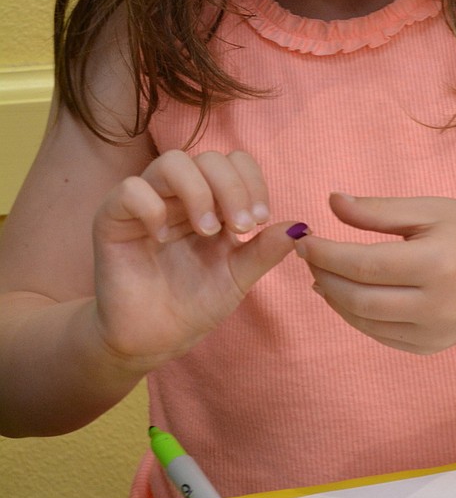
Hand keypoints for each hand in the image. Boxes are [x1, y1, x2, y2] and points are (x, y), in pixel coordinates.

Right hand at [92, 149, 301, 369]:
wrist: (154, 339)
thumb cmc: (194, 303)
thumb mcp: (238, 277)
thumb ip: (265, 250)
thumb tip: (301, 226)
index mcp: (211, 200)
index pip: (235, 162)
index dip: (252, 183)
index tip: (260, 221)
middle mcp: (178, 193)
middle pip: (209, 158)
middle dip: (233, 189)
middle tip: (241, 228)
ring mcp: (145, 202)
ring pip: (172, 162)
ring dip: (199, 193)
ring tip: (208, 231)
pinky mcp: (112, 218)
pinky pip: (130, 189)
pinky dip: (152, 207)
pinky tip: (162, 238)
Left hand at [295, 192, 455, 353]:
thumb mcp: (429, 209)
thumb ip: (377, 210)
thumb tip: (330, 202)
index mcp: (438, 264)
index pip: (364, 264)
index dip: (326, 254)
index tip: (304, 238)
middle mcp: (437, 305)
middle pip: (358, 299)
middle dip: (324, 277)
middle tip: (308, 256)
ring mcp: (435, 332)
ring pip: (364, 322)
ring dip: (334, 298)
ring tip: (321, 273)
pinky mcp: (432, 347)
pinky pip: (380, 335)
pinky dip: (356, 316)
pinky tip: (345, 294)